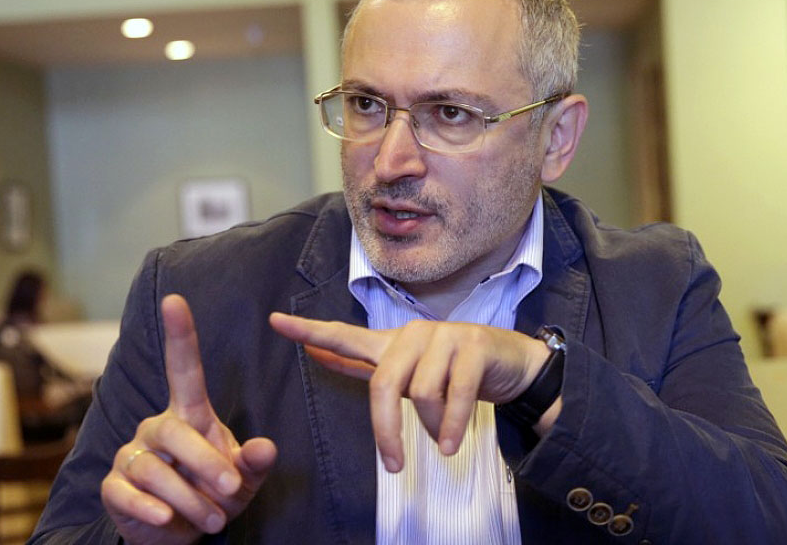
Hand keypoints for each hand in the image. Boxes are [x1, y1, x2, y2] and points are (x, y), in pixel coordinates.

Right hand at [101, 295, 277, 543]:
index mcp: (188, 415)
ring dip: (189, 499)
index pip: (183, 369)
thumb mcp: (242, 481)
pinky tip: (167, 520)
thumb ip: (254, 464)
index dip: (180, 335)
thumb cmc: (211, 496)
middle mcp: (155, 427)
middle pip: (174, 432)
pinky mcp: (113, 487)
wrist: (177, 535)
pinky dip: (151, 510)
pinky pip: (128, 494)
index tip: (176, 299)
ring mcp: (131, 455)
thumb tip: (266, 447)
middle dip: (206, 462)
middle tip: (231, 489)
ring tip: (215, 519)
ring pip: (155, 470)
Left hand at [269, 314, 550, 472]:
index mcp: (391, 344)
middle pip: (383, 383)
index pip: (343, 335)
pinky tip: (450, 444)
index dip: (308, 331)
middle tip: (394, 464)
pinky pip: (456, 393)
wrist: (512, 365)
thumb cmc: (452, 373)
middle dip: (387, 429)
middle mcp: (413, 335)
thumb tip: (317, 353)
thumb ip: (363, 364)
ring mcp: (444, 337)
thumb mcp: (407, 374)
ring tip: (444, 439)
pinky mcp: (473, 345)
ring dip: (433, 427)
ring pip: (423, 393)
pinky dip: (453, 425)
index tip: (274, 322)